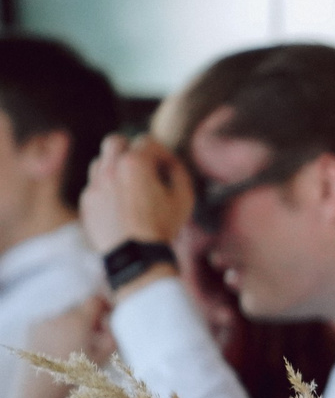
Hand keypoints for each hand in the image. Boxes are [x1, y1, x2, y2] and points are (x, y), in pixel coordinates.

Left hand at [25, 296, 114, 369]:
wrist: (41, 386)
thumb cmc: (76, 373)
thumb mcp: (103, 357)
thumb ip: (111, 336)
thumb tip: (109, 323)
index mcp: (79, 321)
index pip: (94, 300)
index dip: (104, 304)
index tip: (107, 313)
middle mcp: (60, 315)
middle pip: (79, 307)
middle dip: (87, 317)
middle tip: (92, 334)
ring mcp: (43, 320)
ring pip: (64, 314)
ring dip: (72, 323)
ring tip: (73, 342)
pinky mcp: (31, 326)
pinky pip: (50, 321)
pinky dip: (57, 328)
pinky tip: (58, 345)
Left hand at [80, 134, 191, 255]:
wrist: (135, 256)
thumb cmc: (162, 227)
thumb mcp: (184, 199)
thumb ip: (179, 173)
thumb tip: (171, 165)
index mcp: (135, 164)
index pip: (147, 141)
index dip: (161, 152)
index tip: (168, 166)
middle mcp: (110, 168)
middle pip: (116, 141)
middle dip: (131, 149)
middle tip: (142, 165)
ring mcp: (95, 184)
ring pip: (100, 161)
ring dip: (114, 167)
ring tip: (128, 184)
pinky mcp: (87, 201)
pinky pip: (94, 185)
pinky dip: (105, 188)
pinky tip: (119, 203)